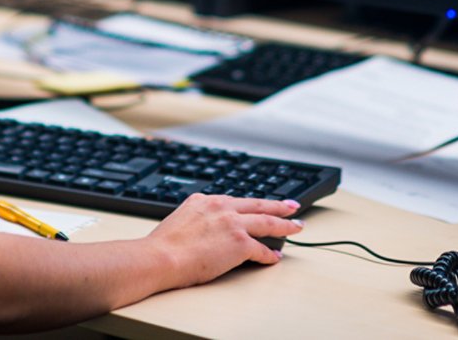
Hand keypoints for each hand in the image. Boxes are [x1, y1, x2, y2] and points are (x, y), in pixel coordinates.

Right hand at [146, 194, 303, 286]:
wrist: (161, 257)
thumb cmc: (163, 246)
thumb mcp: (180, 219)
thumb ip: (197, 219)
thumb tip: (203, 229)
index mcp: (205, 200)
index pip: (235, 201)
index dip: (251, 205)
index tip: (260, 204)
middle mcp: (222, 207)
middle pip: (258, 205)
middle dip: (278, 206)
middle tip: (291, 206)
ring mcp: (233, 224)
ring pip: (267, 222)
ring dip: (285, 225)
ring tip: (296, 227)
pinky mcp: (240, 243)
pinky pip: (262, 249)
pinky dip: (270, 254)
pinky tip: (275, 257)